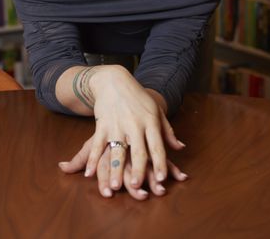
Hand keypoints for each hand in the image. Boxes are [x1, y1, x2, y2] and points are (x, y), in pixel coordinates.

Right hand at [59, 65, 186, 198]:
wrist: (115, 80)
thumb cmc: (138, 98)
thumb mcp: (156, 111)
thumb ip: (167, 131)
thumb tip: (180, 148)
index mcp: (151, 122)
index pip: (157, 146)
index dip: (160, 163)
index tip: (162, 179)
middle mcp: (135, 125)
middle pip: (138, 151)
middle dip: (138, 171)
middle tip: (137, 188)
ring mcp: (117, 125)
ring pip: (117, 150)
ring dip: (116, 169)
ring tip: (114, 186)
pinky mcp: (102, 124)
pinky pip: (97, 145)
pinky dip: (92, 159)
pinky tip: (89, 173)